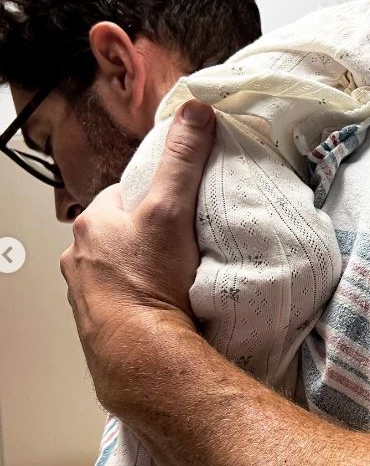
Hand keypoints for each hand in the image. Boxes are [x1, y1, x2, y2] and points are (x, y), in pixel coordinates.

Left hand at [60, 100, 215, 388]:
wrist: (140, 353)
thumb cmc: (147, 282)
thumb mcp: (171, 209)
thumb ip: (182, 160)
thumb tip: (194, 112)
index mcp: (92, 222)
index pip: (125, 193)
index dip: (155, 196)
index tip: (178, 208)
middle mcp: (80, 254)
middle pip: (121, 230)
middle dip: (147, 233)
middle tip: (181, 245)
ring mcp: (86, 290)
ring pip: (119, 265)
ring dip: (142, 267)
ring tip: (175, 276)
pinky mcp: (98, 320)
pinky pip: (121, 297)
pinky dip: (138, 296)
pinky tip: (161, 303)